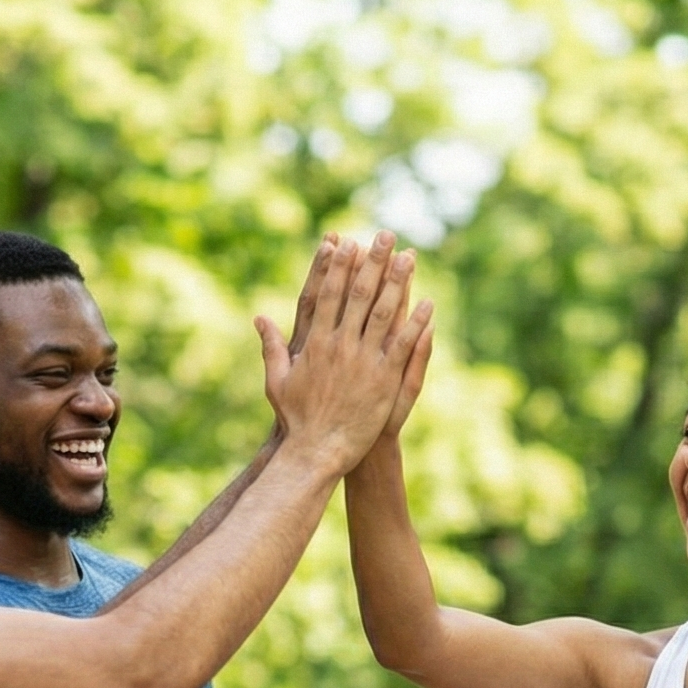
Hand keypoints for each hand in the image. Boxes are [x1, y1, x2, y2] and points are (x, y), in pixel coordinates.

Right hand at [258, 230, 435, 472]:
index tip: (347, 242)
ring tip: (409, 257)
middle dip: (372, 262)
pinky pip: (402, 345)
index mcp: (314, 343)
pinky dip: (415, 323)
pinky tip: (427, 303)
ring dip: (397, 283)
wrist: (316, 451)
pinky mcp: (384, 380)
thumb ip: (271, 347)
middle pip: (358, 295)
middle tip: (384, 235)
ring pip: (383, 313)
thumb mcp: (277, 380)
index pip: (328, 295)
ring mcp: (363, 361)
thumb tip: (259, 318)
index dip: (338, 266)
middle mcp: (339, 346)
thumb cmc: (295, 419)